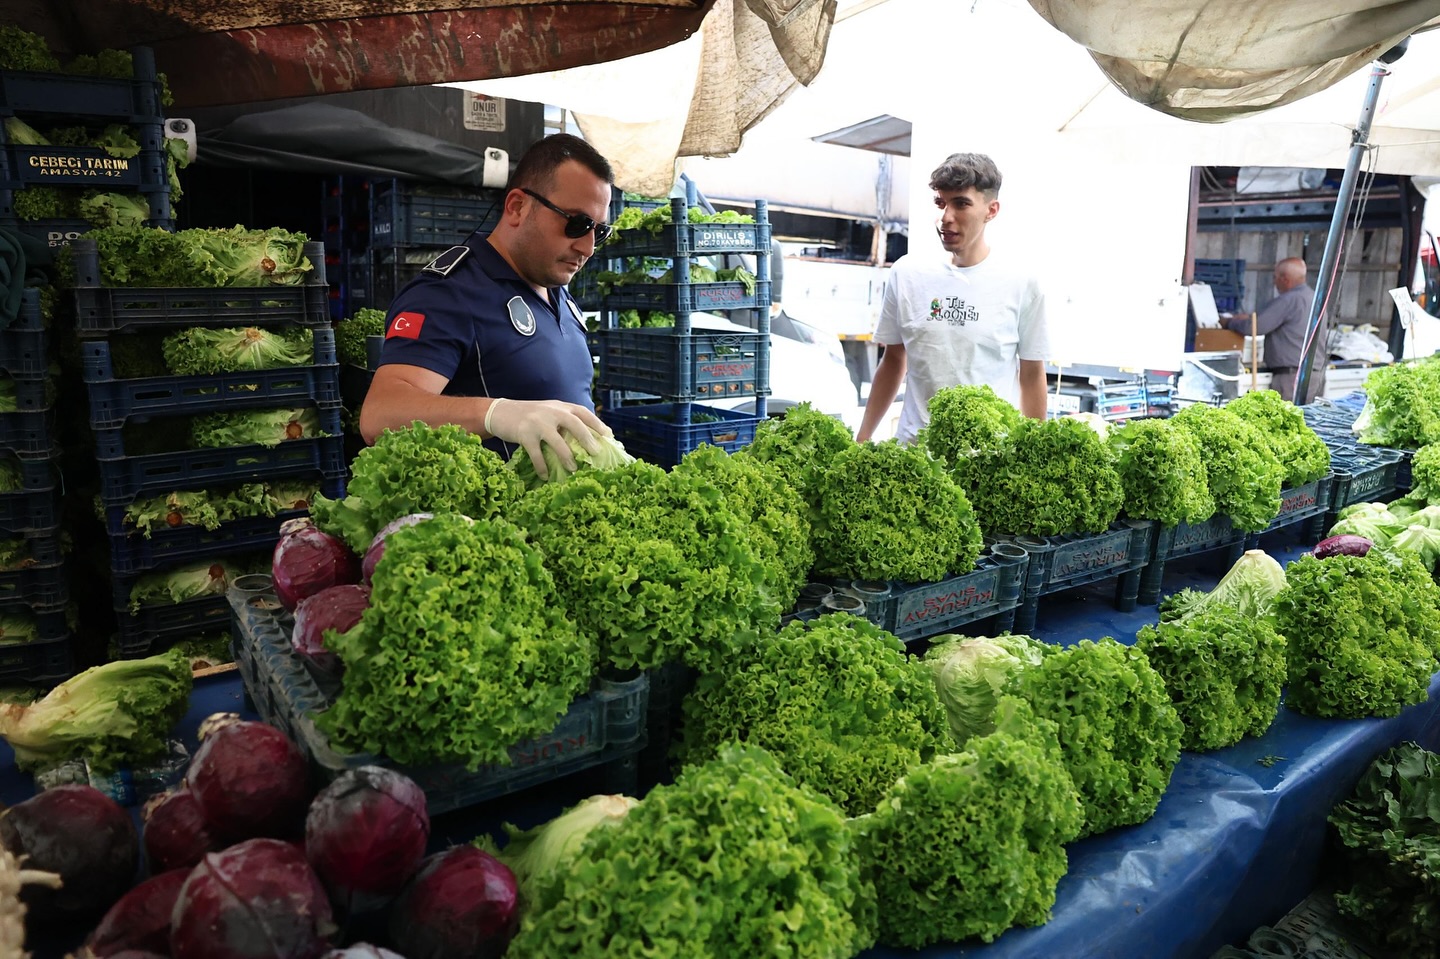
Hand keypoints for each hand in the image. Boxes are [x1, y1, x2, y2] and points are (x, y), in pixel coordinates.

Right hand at [485, 398, 611, 479]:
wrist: (500, 411)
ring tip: (573, 469)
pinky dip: (541, 466)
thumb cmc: (529, 416)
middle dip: (587, 439)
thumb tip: (585, 440)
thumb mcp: (549, 411)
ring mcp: (537, 422)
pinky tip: (545, 476)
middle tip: (596, 453)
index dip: (597, 423)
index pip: (583, 412)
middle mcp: (551, 411)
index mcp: (560, 406)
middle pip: (574, 424)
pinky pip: (536, 454)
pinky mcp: (524, 434)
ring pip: (556, 441)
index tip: (609, 435)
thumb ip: (564, 421)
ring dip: (566, 456)